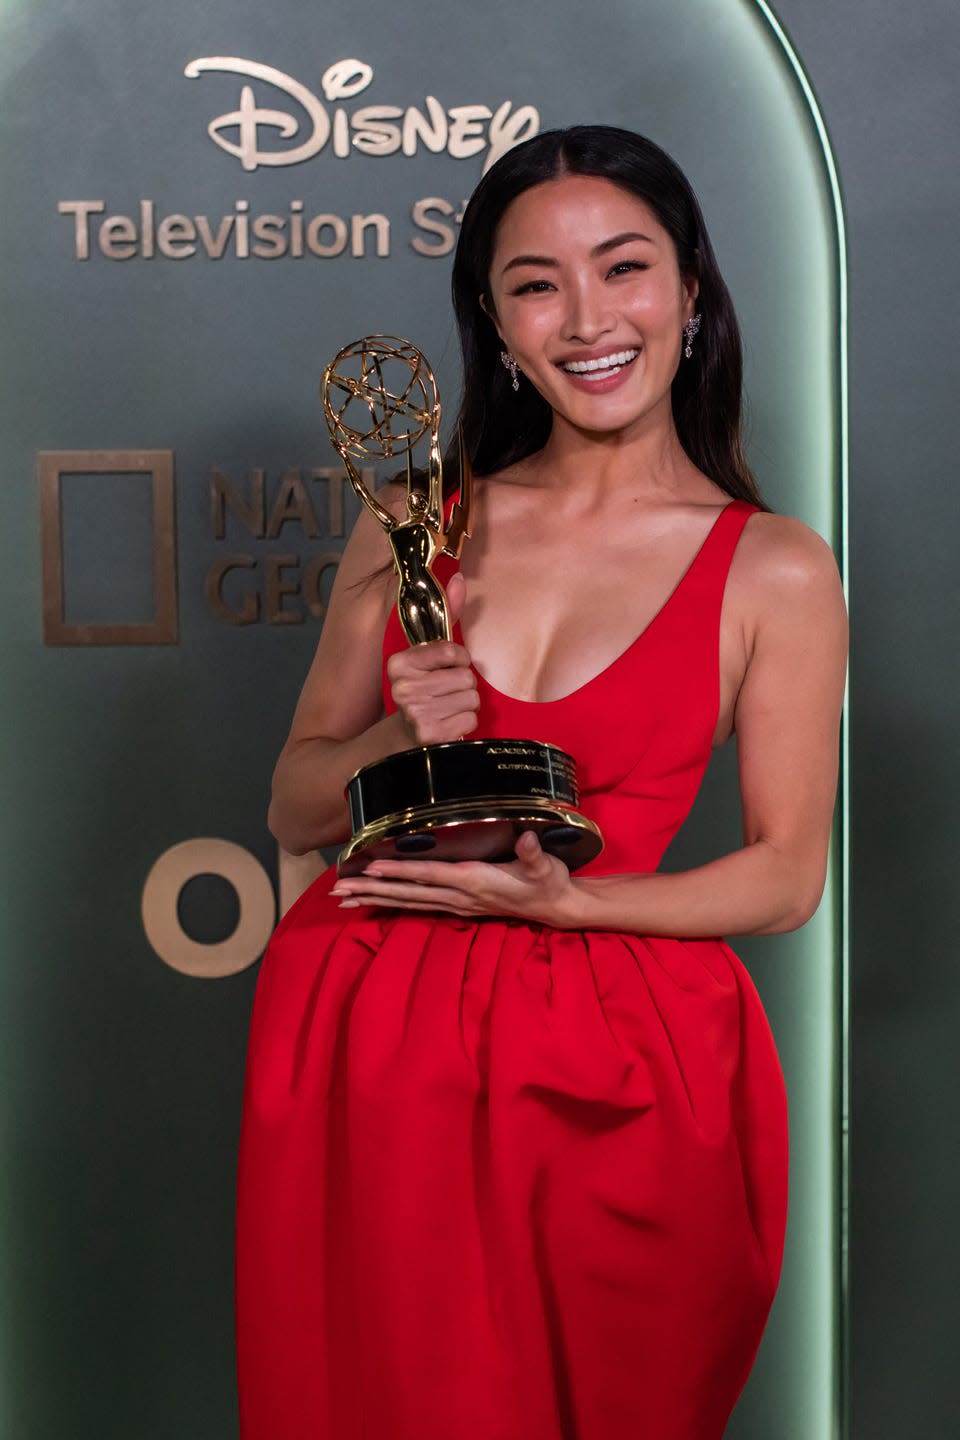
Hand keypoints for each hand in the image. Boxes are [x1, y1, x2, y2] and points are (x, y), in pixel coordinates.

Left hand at [331, 830, 580, 926]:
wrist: (555, 907)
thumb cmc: (548, 882)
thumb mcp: (546, 867)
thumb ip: (535, 852)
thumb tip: (527, 837)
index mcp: (474, 880)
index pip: (429, 874)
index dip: (400, 870)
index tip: (371, 866)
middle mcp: (458, 895)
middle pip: (407, 891)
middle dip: (371, 888)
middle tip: (337, 888)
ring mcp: (455, 903)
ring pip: (406, 900)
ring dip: (373, 897)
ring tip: (342, 897)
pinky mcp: (456, 904)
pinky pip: (416, 904)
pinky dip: (390, 901)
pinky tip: (371, 900)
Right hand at [387, 573, 479, 744]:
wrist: (401, 740)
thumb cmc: (421, 692)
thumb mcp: (427, 656)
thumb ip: (446, 617)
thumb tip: (457, 578)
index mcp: (400, 663)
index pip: (452, 651)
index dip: (459, 660)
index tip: (447, 668)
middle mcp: (404, 687)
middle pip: (466, 677)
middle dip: (462, 685)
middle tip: (445, 694)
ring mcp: (416, 713)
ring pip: (471, 698)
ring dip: (464, 705)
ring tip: (445, 709)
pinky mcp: (430, 735)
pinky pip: (470, 719)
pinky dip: (464, 724)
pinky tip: (447, 725)